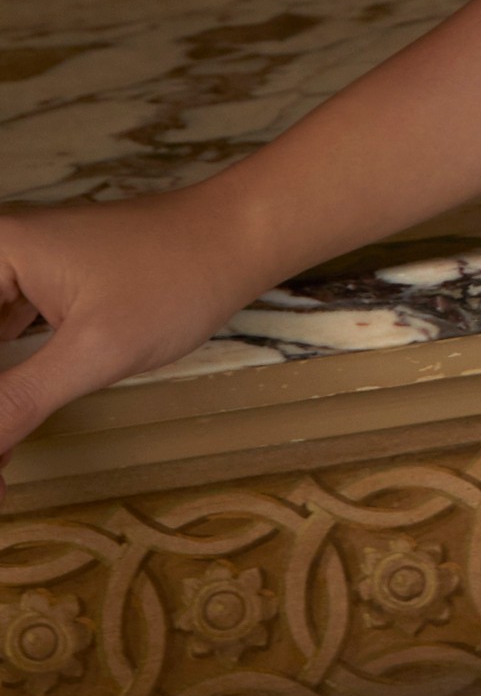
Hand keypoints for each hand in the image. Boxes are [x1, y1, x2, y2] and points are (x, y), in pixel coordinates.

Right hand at [0, 189, 272, 475]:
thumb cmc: (175, 280)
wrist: (240, 238)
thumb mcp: (90, 353)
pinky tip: (7, 433)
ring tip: (3, 454)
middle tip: (2, 457)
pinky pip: (5, 337)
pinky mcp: (49, 285)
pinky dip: (5, 384)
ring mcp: (23, 268)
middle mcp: (0, 253)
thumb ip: (14, 405)